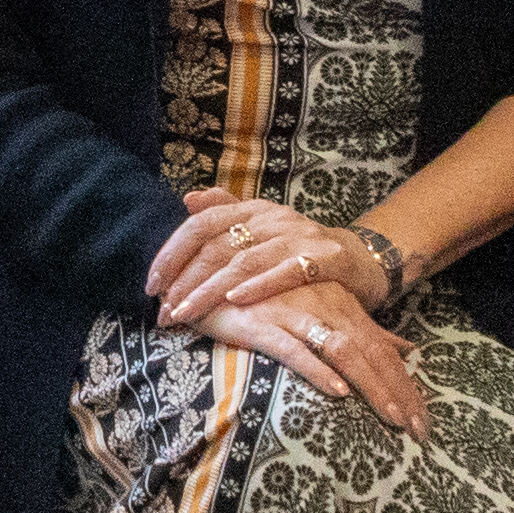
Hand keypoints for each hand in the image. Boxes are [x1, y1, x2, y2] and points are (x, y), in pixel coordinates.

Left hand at [149, 185, 369, 324]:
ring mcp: (301, 236)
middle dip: (186, 280)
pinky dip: (259, 286)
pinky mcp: (327, 258)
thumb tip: (187, 199)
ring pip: (245, 260)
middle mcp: (274, 217)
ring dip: (211, 290)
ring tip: (187, 313)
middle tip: (164, 311)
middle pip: (218, 245)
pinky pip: (288, 272)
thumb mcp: (263, 228)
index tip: (151, 284)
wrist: (362, 260)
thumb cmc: (301, 250)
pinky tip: (235, 301)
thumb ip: (226, 212)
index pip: (202, 223)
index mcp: (253, 209)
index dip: (173, 252)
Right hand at [194, 280, 426, 436]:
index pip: (384, 351)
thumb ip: (363, 328)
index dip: (407, 386)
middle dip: (399, 394)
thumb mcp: (324, 307)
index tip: (425, 422)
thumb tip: (406, 348)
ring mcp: (297, 315)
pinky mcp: (264, 325)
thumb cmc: (272, 294)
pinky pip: (295, 350)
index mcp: (343, 308)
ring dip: (370, 385)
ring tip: (391, 418)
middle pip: (372, 355)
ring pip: (343, 352)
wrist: (212, 270)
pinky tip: (337, 391)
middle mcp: (327, 309)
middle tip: (420, 432)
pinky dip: (317, 369)